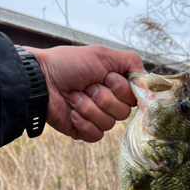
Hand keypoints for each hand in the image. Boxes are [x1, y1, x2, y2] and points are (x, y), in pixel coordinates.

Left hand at [24, 45, 143, 141]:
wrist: (41, 80)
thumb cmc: (68, 64)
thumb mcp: (102, 54)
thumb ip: (130, 62)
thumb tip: (148, 78)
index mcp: (115, 86)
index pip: (134, 98)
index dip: (121, 90)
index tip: (107, 78)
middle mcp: (108, 103)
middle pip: (124, 113)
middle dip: (103, 98)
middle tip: (87, 86)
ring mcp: (96, 118)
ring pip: (109, 125)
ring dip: (89, 108)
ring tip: (74, 96)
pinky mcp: (84, 132)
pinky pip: (96, 135)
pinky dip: (83, 122)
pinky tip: (72, 112)